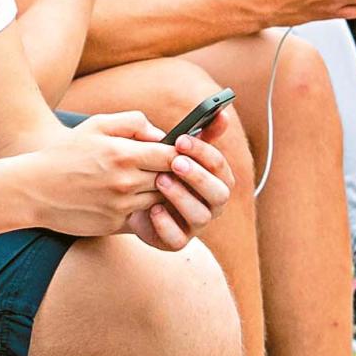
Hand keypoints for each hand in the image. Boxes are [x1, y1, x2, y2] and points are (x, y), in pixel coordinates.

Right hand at [26, 112, 181, 237]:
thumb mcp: (95, 125)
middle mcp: (125, 182)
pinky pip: (144, 219)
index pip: (172, 156)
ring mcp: (121, 207)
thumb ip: (133, 122)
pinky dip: (146, 211)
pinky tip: (136, 201)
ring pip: (160, 201)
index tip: (176, 153)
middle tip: (171, 170)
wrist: (33, 189)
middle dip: (174, 175)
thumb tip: (160, 134)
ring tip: (152, 183)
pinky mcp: (115, 226)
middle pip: (171, 180)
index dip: (179, 154)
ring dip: (161, 194)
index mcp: (123, 154)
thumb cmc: (64, 154)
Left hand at [126, 130, 235, 249]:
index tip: (180, 140)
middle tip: (175, 162)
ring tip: (160, 181)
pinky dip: (166, 224)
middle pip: (219, 193)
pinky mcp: (176, 241)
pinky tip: (153, 208)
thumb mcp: (177, 152)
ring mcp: (195, 225)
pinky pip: (177, 239)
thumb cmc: (162, 171)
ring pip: (200, 216)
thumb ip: (201, 134)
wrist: (131, 199)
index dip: (202, 152)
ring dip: (182, 197)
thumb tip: (223, 113)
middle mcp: (211, 204)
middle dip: (198, 176)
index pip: (219, 165)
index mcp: (216, 179)